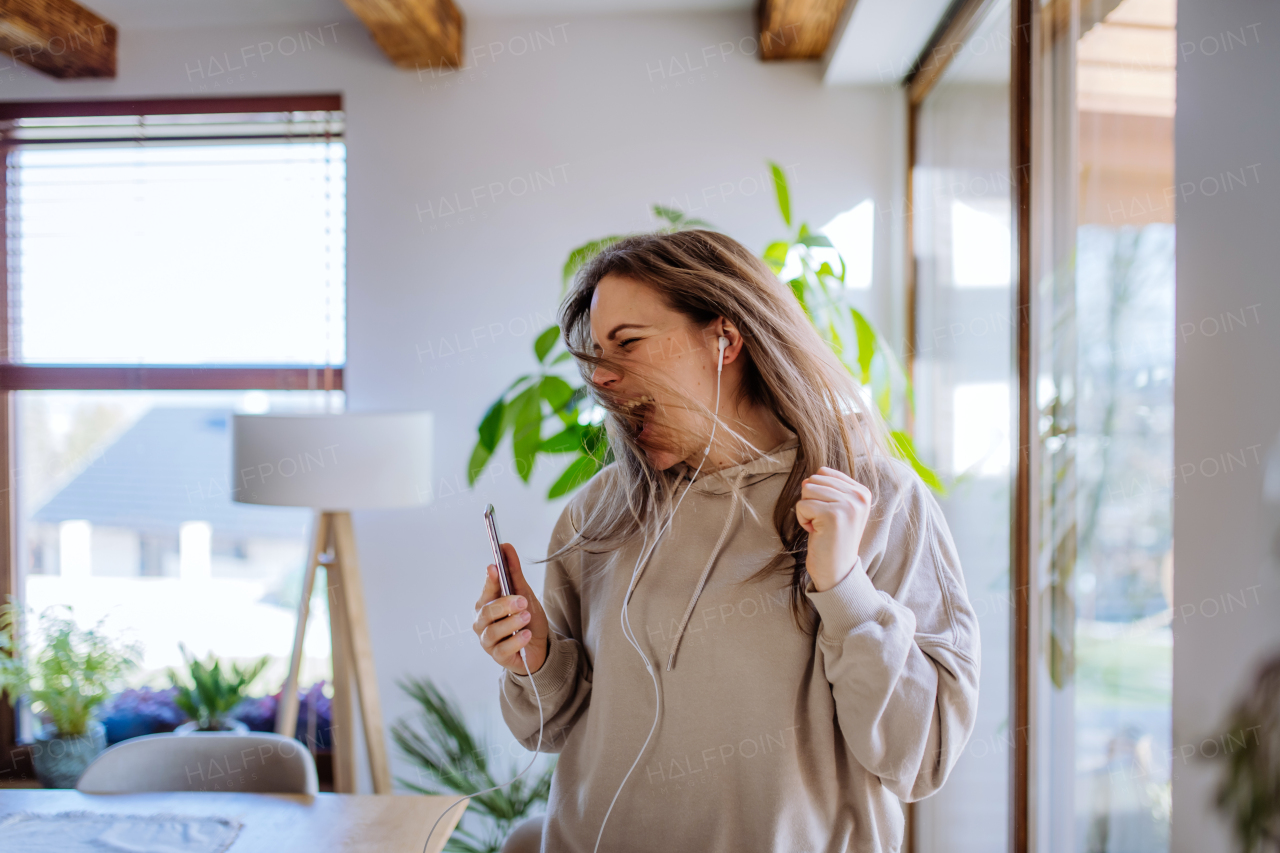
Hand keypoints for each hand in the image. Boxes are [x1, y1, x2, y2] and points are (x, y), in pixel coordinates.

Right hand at [473, 543, 549, 675]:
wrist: (540, 647)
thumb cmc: (527, 619)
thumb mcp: (525, 594)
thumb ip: (514, 572)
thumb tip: (505, 547)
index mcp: (487, 605)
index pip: (486, 591)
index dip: (489, 580)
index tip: (495, 567)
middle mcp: (483, 623)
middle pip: (486, 612)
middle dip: (505, 604)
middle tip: (523, 601)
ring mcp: (488, 641)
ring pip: (493, 631)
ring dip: (511, 622)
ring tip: (527, 616)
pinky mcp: (497, 657)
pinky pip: (502, 649)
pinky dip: (515, 641)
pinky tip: (526, 634)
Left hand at [795, 466, 871, 592]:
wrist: (838, 571)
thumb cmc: (833, 540)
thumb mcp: (839, 509)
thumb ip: (829, 489)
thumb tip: (806, 479)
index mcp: (862, 492)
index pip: (824, 472)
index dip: (817, 493)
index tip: (829, 515)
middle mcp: (859, 496)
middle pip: (814, 479)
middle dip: (810, 501)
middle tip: (823, 523)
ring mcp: (848, 504)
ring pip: (807, 489)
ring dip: (806, 511)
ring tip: (820, 527)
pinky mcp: (833, 515)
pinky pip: (801, 505)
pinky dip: (802, 520)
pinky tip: (816, 533)